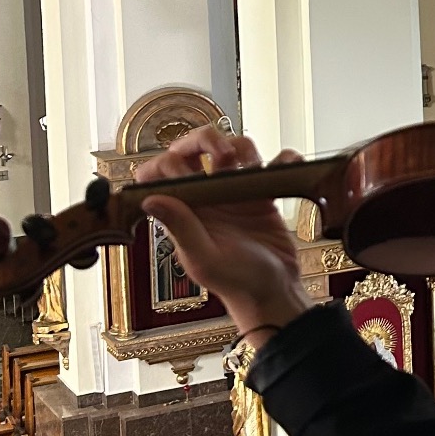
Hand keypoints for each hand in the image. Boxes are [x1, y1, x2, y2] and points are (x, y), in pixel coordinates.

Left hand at [137, 127, 313, 341]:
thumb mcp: (204, 259)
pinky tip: (284, 170)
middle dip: (205, 140)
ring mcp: (235, 194)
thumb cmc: (238, 285)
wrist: (276, 295)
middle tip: (222, 154)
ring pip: (232, 148)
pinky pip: (272, 164)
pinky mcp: (263, 196)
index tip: (186, 169)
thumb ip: (180, 227)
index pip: (159, 172)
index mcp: (184, 212)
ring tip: (251, 164)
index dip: (167, 162)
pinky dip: (283, 159)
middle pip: (194, 149)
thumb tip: (150, 199)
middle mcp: (206, 199)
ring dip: (241, 146)